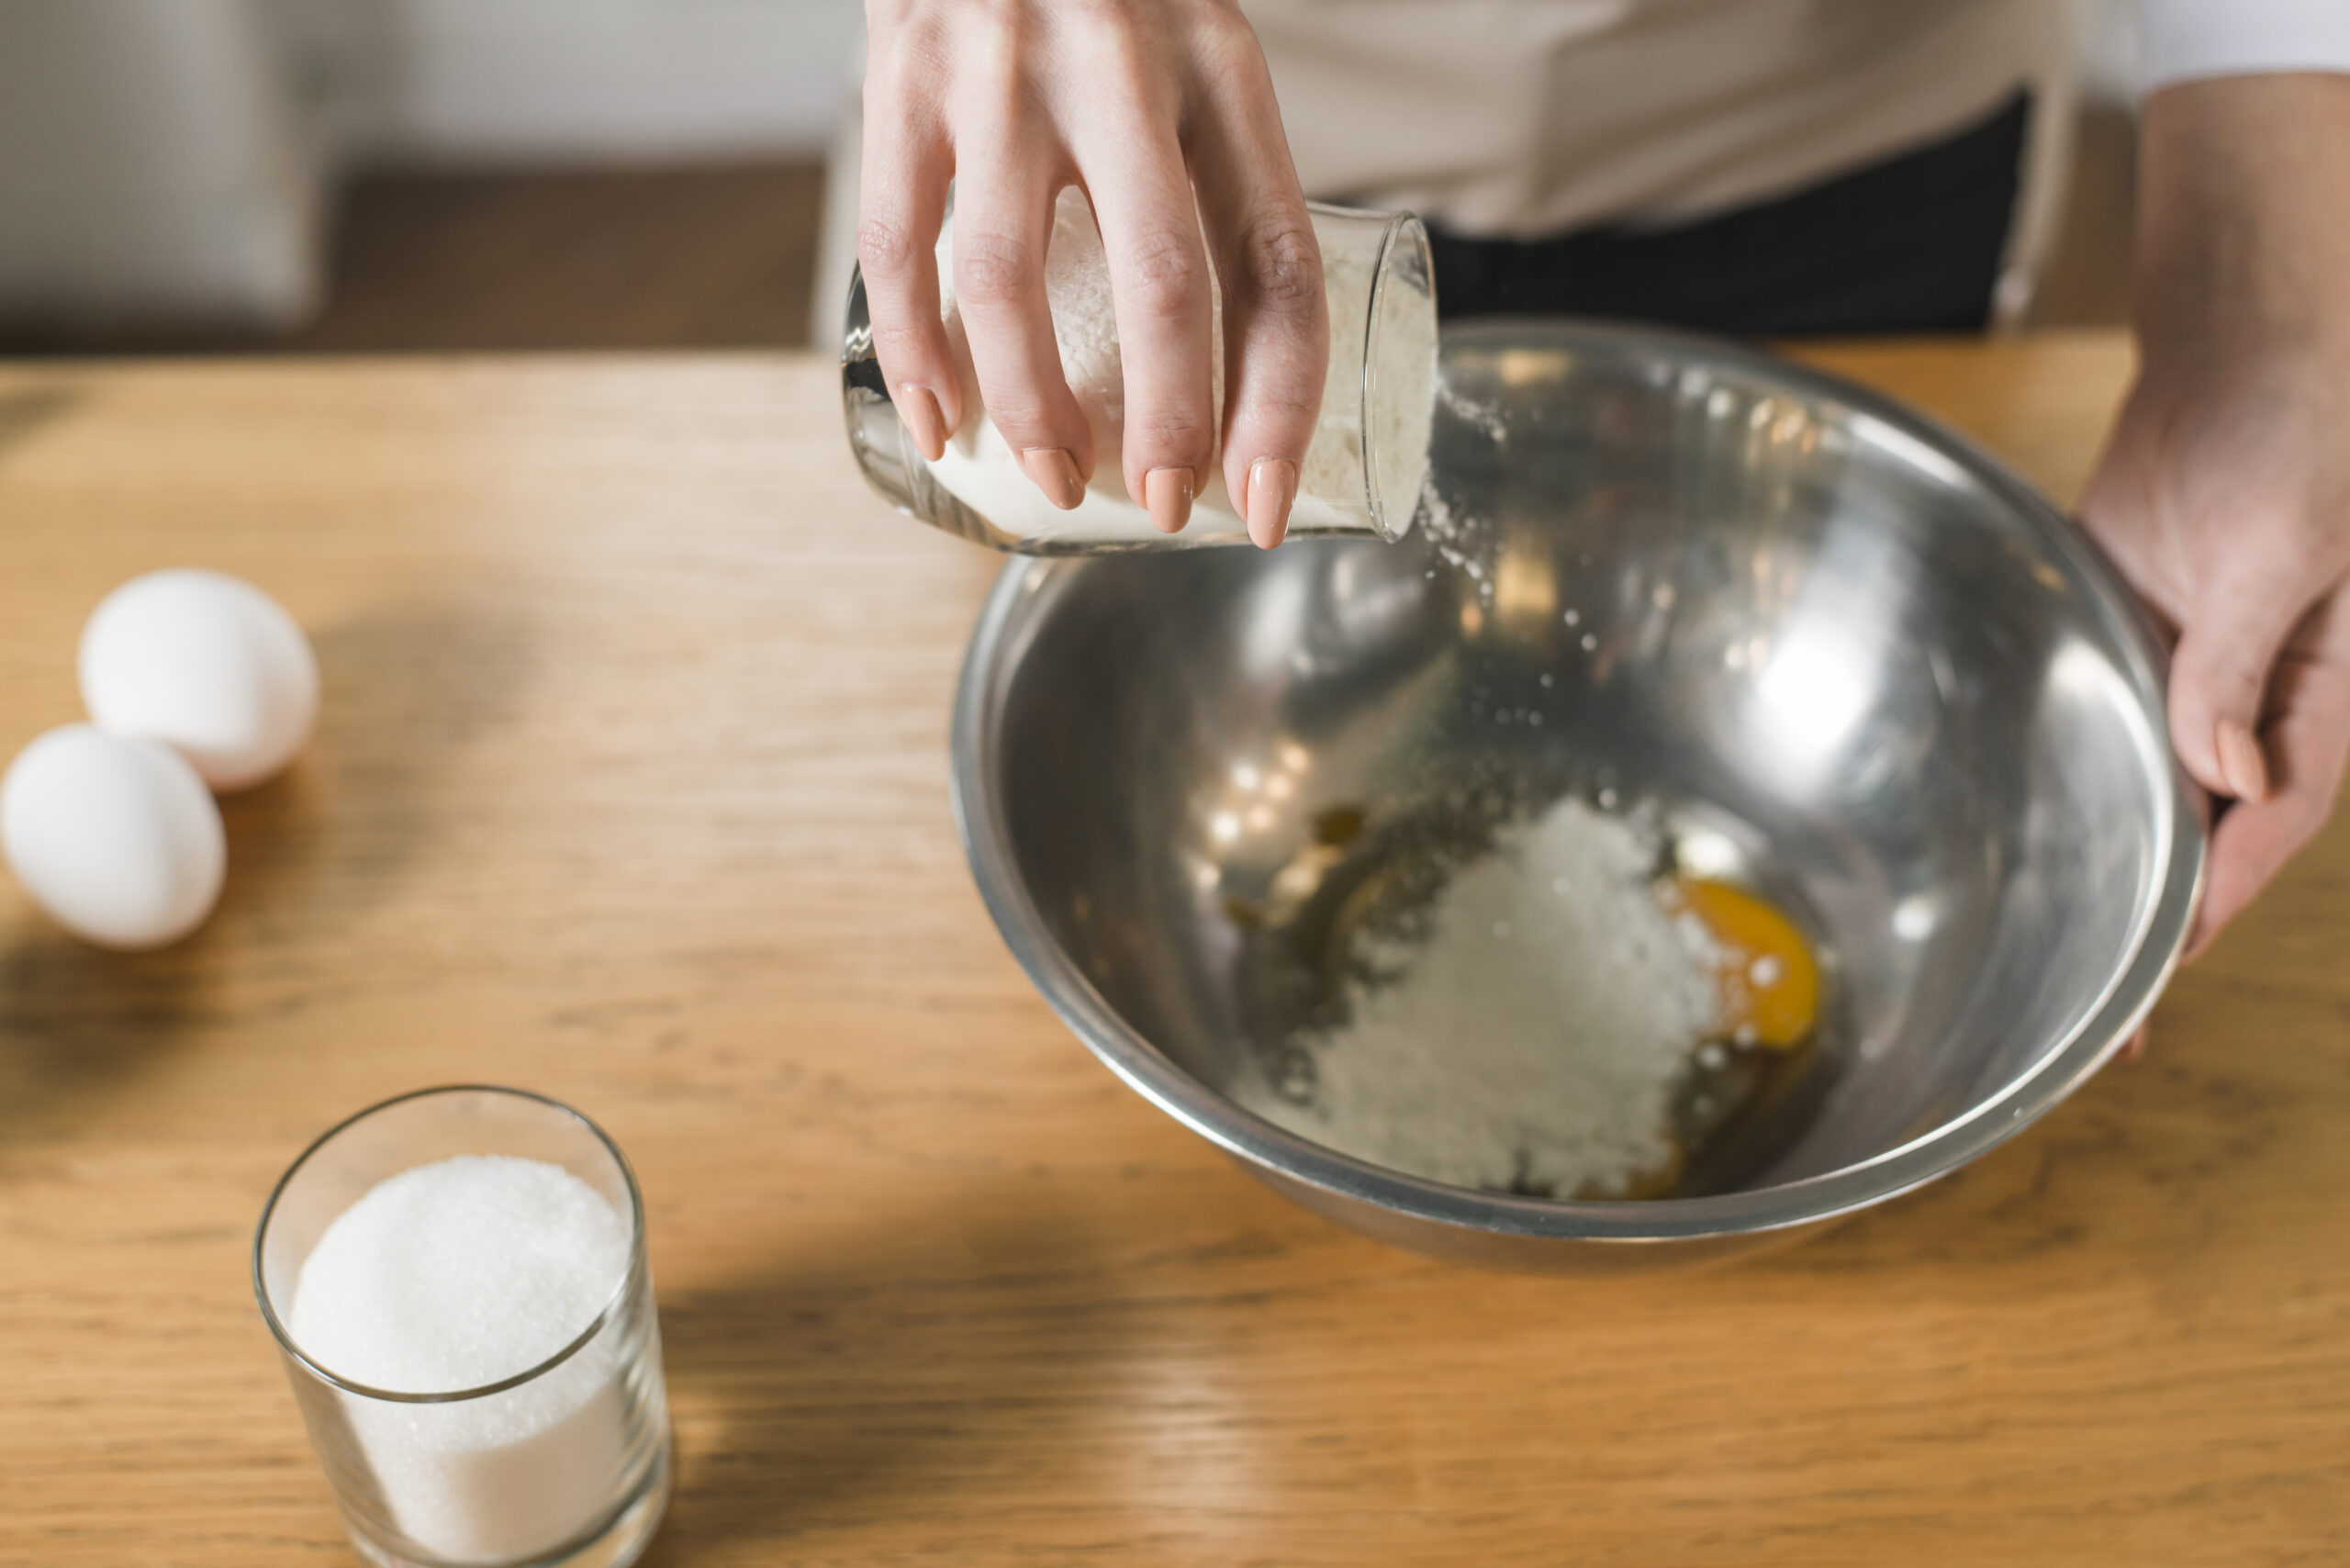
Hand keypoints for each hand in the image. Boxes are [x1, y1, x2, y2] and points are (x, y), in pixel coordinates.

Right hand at [856, 0, 1327, 546]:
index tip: (1265, 501)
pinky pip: (900, 245)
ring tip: (1052, 477)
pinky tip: (941, 421)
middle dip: (1168, 424)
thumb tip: (1236, 374)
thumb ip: (1216, 177)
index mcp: (1223, 72)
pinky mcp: (902, 78)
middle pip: (1162, 282)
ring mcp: (1001, 74)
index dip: (1280, 403)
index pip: (1278, 262)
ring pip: (1013, 280)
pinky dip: (918, 354)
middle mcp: (1123, 69)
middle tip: (1164, 508)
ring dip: (1034, 409)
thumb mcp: (1196, 52)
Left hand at [2080, 74, 2349, 957]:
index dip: (2214, 901)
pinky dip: (2068, 763)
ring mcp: (2187, 660)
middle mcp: (2251, 693)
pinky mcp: (2127, 624)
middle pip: (2200, 823)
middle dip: (2152, 909)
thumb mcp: (2287, 550)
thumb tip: (2219, 775)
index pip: (2267, 825)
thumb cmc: (2303, 434)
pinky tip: (2022, 819)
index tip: (2158, 975)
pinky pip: (2097, 709)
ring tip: (2046, 940)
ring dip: (2103, 849)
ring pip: (2143, 778)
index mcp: (2316, 696)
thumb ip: (2240, 665)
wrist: (2250, 341)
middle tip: (2093, 1008)